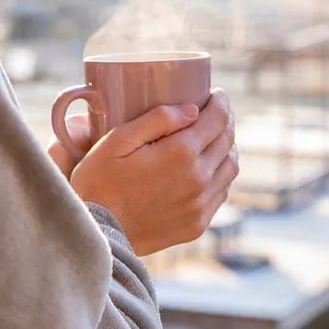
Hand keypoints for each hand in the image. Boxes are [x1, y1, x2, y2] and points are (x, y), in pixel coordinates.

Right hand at [69, 91, 239, 256]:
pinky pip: (221, 192)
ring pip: (230, 167)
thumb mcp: (117, 141)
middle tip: (215, 111)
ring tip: (214, 138)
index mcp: (181, 153)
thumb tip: (191, 110)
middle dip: (225, 120)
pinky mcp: (197, 224)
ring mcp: (200, 205)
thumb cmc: (99, 183)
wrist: (97, 235)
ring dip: (227, 147)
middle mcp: (198, 179)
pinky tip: (208, 168)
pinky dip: (221, 174)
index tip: (215, 94)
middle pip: (227, 141)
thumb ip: (156, 120)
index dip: (220, 102)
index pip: (218, 119)